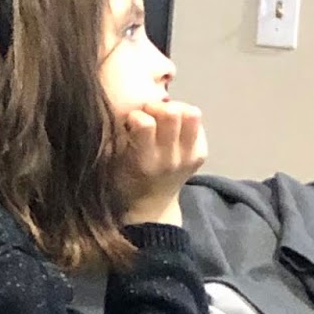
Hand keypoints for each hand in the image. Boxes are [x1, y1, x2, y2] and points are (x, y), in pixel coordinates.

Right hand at [119, 101, 207, 226]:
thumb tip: (128, 109)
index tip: (131, 121)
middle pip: (172, 113)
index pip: (145, 123)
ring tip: (163, 117)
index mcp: (144, 162)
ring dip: (176, 109)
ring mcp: (188, 157)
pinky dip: (184, 119)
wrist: (151, 206)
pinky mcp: (201, 154)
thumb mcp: (112, 164)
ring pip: (191, 114)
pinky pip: (198, 123)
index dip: (136, 115)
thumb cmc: (125, 181)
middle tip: (148, 114)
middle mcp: (169, 160)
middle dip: (157, 107)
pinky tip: (173, 128)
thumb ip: (118, 139)